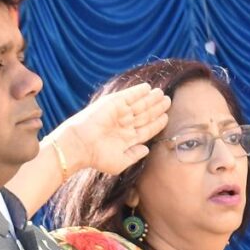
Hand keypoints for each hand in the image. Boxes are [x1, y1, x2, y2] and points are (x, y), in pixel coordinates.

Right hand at [48, 83, 170, 175]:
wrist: (80, 145)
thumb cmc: (97, 157)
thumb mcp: (120, 162)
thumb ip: (134, 155)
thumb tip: (147, 149)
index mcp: (127, 138)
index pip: (147, 129)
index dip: (157, 123)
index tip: (166, 117)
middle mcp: (124, 124)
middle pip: (146, 115)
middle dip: (157, 108)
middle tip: (169, 101)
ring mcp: (119, 113)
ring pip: (140, 104)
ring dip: (151, 99)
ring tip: (162, 95)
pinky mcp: (113, 104)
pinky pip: (129, 96)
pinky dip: (138, 91)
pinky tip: (148, 88)